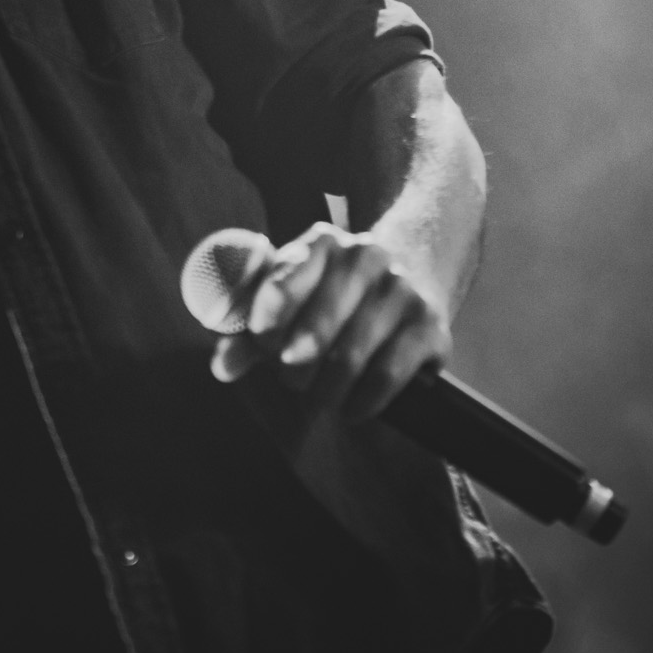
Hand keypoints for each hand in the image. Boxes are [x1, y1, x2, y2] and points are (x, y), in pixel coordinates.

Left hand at [210, 222, 453, 421]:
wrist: (417, 263)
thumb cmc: (333, 289)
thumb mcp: (290, 296)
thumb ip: (250, 331)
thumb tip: (222, 369)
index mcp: (320, 242)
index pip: (281, 284)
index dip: (265, 327)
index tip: (265, 350)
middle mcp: (364, 256)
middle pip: (316, 329)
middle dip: (295, 367)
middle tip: (291, 381)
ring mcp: (401, 289)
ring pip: (351, 357)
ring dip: (327, 390)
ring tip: (318, 398)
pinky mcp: (430, 324)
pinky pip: (389, 374)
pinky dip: (363, 400)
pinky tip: (351, 409)